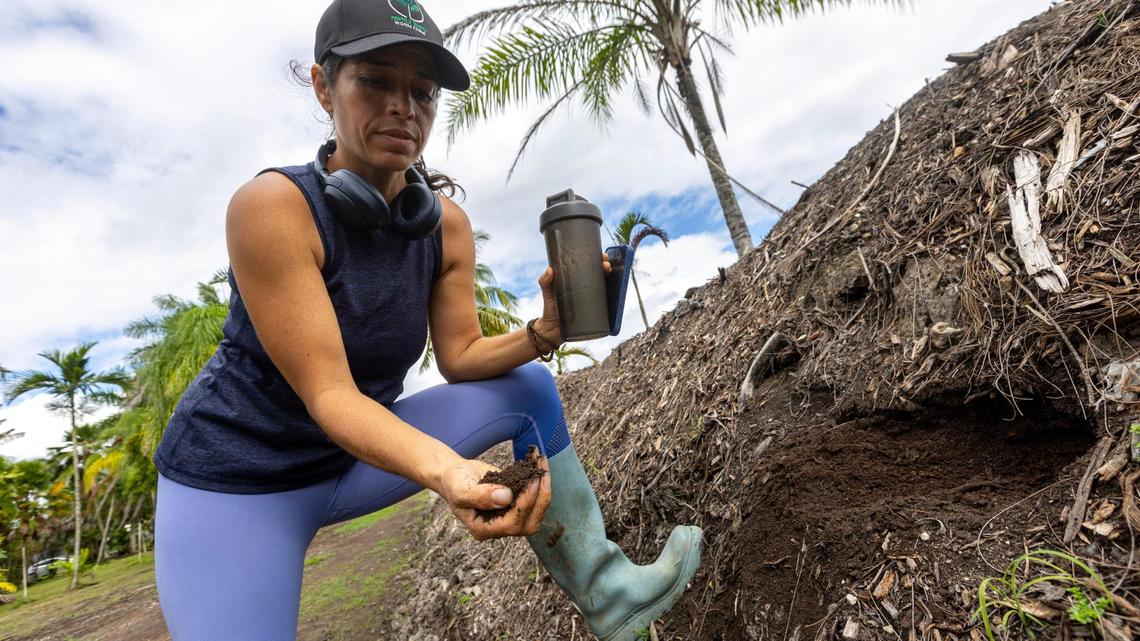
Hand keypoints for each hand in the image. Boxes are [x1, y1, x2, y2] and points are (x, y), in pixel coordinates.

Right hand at [436, 455, 551, 540]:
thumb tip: (506, 498)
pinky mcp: (516, 503)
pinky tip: (539, 463)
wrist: (456, 474)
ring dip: (543, 488)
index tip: (531, 483)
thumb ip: (479, 496)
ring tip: (542, 464)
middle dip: (540, 500)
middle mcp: (499, 527)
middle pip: (529, 524)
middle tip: (542, 475)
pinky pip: (534, 498)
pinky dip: (540, 481)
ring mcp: (509, 516)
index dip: (524, 506)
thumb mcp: (460, 489)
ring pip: (536, 511)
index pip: (511, 525)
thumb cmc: (454, 483)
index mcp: (483, 529)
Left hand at [536, 251, 611, 343]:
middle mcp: (587, 290)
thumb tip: (550, 270)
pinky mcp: (596, 313)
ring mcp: (592, 301)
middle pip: (600, 276)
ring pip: (606, 288)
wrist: (551, 330)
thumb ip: (545, 282)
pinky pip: (607, 305)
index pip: (590, 269)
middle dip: (606, 267)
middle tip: (605, 264)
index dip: (597, 261)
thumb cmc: (550, 309)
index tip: (601, 256)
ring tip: (608, 271)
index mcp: (578, 282)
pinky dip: (614, 298)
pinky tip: (617, 292)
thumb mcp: (548, 293)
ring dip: (612, 279)